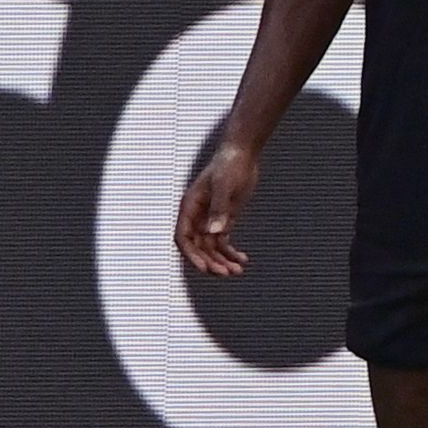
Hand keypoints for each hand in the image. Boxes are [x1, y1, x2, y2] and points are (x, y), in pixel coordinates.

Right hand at [176, 140, 260, 276]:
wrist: (242, 154)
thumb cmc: (229, 165)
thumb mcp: (224, 185)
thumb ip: (219, 209)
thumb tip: (214, 232)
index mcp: (190, 207)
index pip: (184, 238)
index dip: (192, 255)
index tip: (204, 268)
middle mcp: (198, 216)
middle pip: (198, 247)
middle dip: (211, 262)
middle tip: (226, 273)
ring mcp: (210, 219)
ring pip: (212, 248)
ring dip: (223, 261)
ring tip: (238, 271)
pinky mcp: (224, 219)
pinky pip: (224, 242)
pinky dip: (232, 253)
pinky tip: (243, 259)